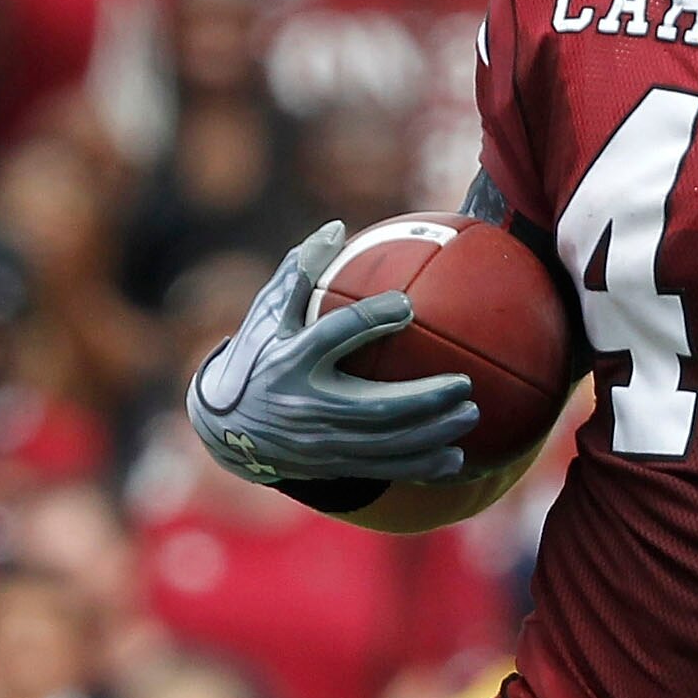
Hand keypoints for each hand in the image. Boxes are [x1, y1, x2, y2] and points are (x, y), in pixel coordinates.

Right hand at [187, 220, 478, 487]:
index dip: (371, 320)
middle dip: (424, 399)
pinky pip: (383, 469)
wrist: (226, 429)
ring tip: (471, 414)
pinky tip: (456, 458)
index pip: (334, 336)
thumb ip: (300, 273)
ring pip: (385, 444)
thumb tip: (338, 227)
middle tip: (465, 383)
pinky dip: (421, 467)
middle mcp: (306, 405)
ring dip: (433, 434)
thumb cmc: (256, 357)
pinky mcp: (332, 465)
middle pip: (374, 406)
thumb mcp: (266, 314)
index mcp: (290, 360)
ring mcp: (320, 442)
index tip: (409, 305)